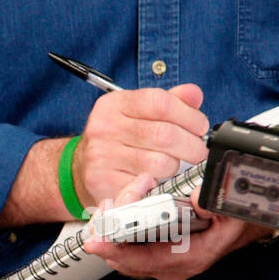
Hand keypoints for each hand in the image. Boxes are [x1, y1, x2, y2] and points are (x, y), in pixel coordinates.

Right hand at [72, 84, 209, 208]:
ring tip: (171, 165)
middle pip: (165, 135)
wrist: (78, 170)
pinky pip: (147, 184)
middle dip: (191, 145)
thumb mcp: (135, 113)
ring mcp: (101, 156)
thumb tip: (194, 95)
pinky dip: (158, 183)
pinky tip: (154, 179)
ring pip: (161, 162)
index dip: (189, 115)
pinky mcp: (104, 182)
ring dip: (175, 166)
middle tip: (197, 151)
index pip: (160, 103)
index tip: (199, 127)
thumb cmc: (115, 140)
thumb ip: (168, 101)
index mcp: (114, 105)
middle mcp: (104, 127)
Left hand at [82, 173, 266, 279]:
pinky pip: (122, 247)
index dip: (115, 250)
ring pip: (118, 252)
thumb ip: (215, 205)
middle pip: (121, 257)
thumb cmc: (236, 221)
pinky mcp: (151, 254)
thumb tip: (195, 202)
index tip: (95, 242)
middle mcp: (167, 266)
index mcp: (186, 259)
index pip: (142, 260)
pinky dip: (115, 227)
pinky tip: (115, 208)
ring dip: (110, 227)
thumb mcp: (234, 211)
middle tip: (106, 206)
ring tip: (111, 203)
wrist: (241, 227)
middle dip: (108, 231)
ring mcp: (157, 262)